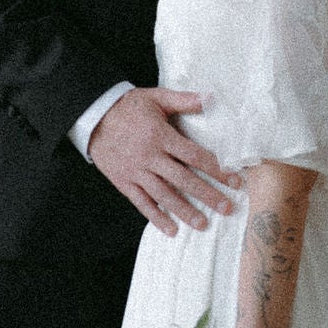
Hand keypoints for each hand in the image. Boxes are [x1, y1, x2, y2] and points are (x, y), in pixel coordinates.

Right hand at [89, 87, 240, 234]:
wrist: (92, 116)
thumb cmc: (128, 106)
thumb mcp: (156, 97)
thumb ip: (184, 100)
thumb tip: (211, 98)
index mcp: (161, 136)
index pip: (195, 156)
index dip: (217, 170)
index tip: (235, 181)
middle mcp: (150, 157)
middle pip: (184, 180)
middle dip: (208, 195)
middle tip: (227, 208)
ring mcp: (136, 172)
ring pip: (164, 195)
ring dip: (185, 211)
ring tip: (203, 224)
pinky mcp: (124, 182)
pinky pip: (142, 203)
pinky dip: (156, 217)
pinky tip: (171, 229)